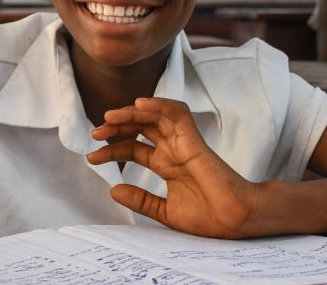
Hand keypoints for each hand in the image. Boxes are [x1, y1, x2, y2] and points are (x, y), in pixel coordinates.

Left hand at [87, 97, 262, 238]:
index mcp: (166, 164)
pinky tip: (139, 105)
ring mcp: (183, 143)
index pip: (133, 148)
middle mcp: (173, 150)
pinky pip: (177, 114)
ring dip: (131, 112)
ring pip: (154, 116)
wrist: (235, 221)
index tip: (91, 157)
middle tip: (96, 134)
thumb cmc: (209, 218)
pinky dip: (159, 105)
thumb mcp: (164, 212)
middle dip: (116, 128)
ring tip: (109, 118)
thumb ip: (141, 200)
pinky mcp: (194, 141)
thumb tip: (113, 190)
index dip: (111, 150)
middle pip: (139, 128)